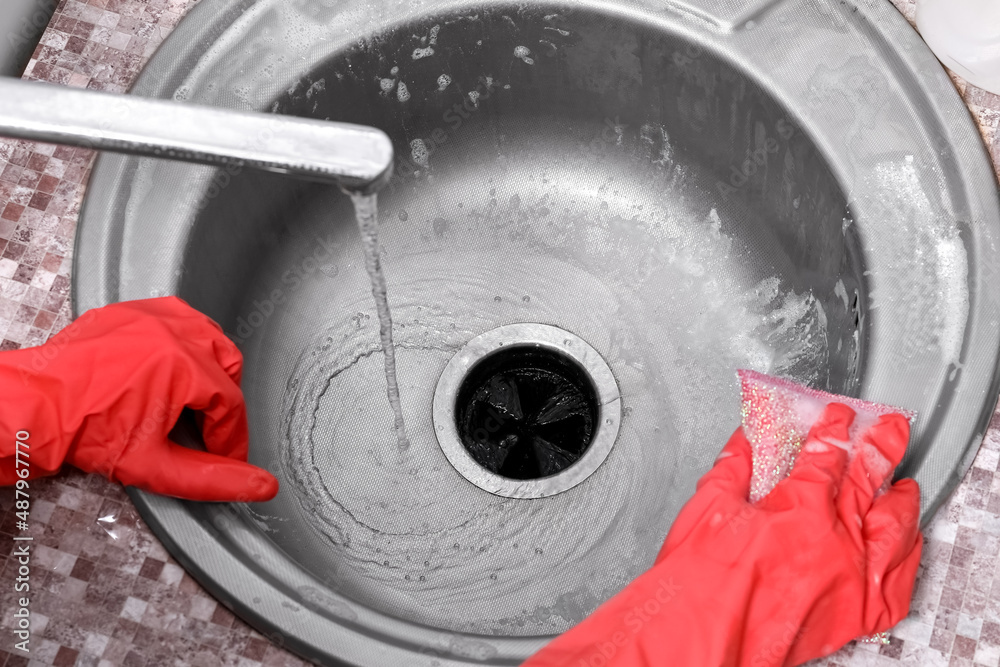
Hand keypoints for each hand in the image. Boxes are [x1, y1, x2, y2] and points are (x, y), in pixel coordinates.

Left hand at [2, 296, 277, 501]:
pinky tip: (172, 366)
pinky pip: (179, 319)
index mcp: (184, 365)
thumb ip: (213, 479)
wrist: (35, 409)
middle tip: (208, 429)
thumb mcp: (156, 466)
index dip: (232, 437)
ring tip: (193, 398)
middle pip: (228, 366)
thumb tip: (261, 486)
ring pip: (209, 336)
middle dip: (223, 400)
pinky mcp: (133, 311)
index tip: (225, 455)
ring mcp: (153, 316)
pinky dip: (185, 341)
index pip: (231, 404)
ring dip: (210, 367)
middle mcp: (174, 331)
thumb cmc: (86, 434)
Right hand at [523, 403, 921, 666]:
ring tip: (903, 486)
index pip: (828, 454)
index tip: (837, 417)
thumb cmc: (699, 584)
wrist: (700, 641)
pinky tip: (903, 545)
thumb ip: (733, 467)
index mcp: (799, 509)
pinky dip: (904, 560)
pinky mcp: (854, 615)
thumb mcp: (708, 507)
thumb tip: (745, 441)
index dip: (835, 429)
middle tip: (889, 429)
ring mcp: (850, 579)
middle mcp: (835, 542)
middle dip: (881, 447)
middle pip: (870, 480)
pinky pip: (896, 585)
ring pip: (894, 529)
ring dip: (900, 501)